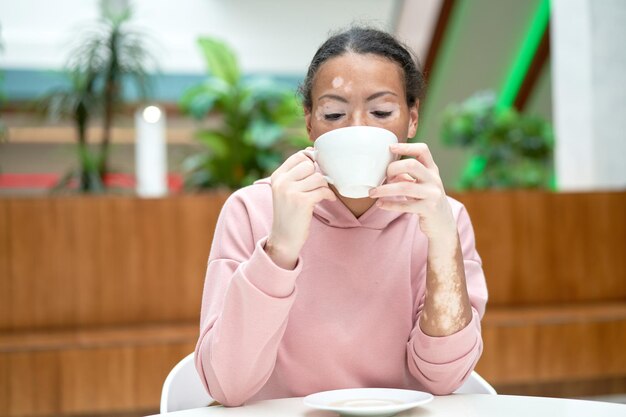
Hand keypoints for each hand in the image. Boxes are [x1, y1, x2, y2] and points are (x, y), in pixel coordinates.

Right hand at [266, 149, 335, 268]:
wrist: (284, 238)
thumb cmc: (289, 213)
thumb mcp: (285, 190)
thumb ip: (295, 173)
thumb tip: (311, 151)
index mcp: (277, 176)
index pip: (298, 156)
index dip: (310, 161)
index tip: (314, 172)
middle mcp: (282, 182)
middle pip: (309, 165)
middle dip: (317, 175)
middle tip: (318, 186)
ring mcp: (290, 191)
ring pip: (318, 177)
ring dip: (324, 186)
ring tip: (322, 194)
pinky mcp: (302, 202)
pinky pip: (322, 190)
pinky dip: (328, 195)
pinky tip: (328, 199)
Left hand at [368, 143, 455, 239]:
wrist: (443, 224)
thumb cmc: (427, 200)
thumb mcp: (421, 184)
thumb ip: (407, 176)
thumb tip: (387, 170)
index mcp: (432, 170)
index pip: (422, 150)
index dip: (406, 147)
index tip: (390, 148)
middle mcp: (434, 179)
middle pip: (412, 165)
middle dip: (392, 169)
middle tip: (383, 177)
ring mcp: (433, 194)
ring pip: (405, 187)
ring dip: (385, 189)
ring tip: (372, 193)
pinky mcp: (429, 209)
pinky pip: (405, 205)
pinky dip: (390, 204)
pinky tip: (380, 204)